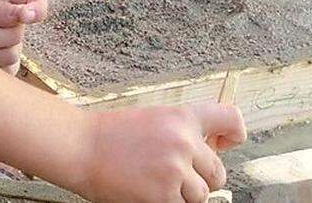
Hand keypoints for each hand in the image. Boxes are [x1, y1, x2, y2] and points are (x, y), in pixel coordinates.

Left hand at [0, 0, 48, 73]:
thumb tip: (28, 14)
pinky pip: (3, 70)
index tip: (27, 16)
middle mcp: (11, 25)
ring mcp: (8, 48)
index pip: (36, 2)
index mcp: (4, 0)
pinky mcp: (3, 70)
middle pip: (19, 32)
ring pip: (10, 54)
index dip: (38, 8)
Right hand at [78, 103, 246, 202]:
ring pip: (201, 195)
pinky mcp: (164, 195)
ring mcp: (175, 170)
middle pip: (217, 172)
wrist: (78, 147)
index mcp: (181, 117)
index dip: (233, 135)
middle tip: (172, 174)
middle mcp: (183, 142)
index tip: (223, 144)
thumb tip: (208, 148)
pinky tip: (147, 191)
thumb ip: (180, 132)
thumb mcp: (151, 119)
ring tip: (154, 182)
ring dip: (182, 195)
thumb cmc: (107, 135)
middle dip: (199, 177)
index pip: (231, 120)